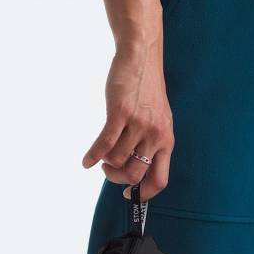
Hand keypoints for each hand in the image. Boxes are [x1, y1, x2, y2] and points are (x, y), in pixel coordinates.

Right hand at [82, 1, 173, 200]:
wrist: (142, 59)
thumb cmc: (148, 93)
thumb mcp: (159, 122)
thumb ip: (152, 146)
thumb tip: (136, 174)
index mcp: (166, 142)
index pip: (160, 180)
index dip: (143, 194)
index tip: (129, 195)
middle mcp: (155, 136)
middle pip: (135, 175)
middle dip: (118, 179)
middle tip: (109, 172)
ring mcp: (138, 125)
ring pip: (118, 161)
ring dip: (106, 163)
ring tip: (103, 155)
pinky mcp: (120, 113)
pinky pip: (104, 144)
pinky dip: (93, 156)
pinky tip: (86, 162)